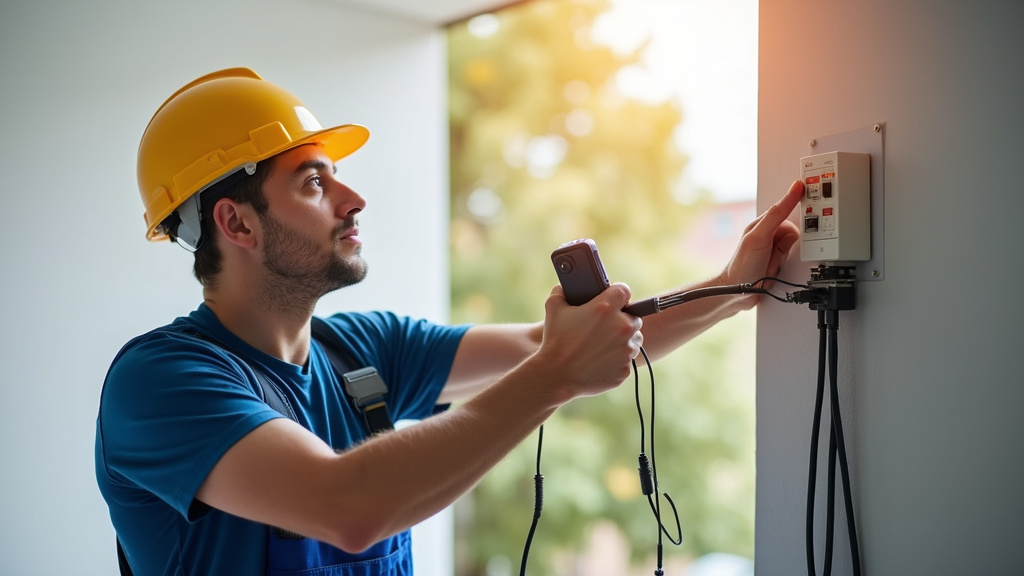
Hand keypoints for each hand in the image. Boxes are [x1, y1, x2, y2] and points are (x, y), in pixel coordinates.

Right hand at [536, 283, 642, 398]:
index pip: (624, 291)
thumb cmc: (555, 340)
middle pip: (634, 316)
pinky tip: (601, 360)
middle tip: (606, 326)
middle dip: (622, 319)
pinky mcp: (625, 369)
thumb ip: (561, 292)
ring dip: (625, 339)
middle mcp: (621, 327)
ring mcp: (626, 350)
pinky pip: (627, 360)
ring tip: (605, 344)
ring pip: (635, 339)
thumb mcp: (553, 308)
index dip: (618, 294)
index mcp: (606, 308)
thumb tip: (565, 288)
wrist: (555, 375)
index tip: (613, 299)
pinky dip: (618, 359)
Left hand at [722, 179, 803, 308]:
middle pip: (793, 231)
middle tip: (775, 252)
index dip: (796, 205)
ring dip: (786, 257)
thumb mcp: (760, 236)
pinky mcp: (776, 261)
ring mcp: (772, 249)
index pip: (786, 210)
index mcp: (762, 223)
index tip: (808, 192)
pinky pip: (791, 258)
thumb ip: (776, 215)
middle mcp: (768, 234)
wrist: (737, 292)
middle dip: (788, 244)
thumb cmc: (742, 264)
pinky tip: (775, 270)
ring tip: (772, 264)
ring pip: (793, 246)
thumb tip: (792, 192)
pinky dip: (787, 264)